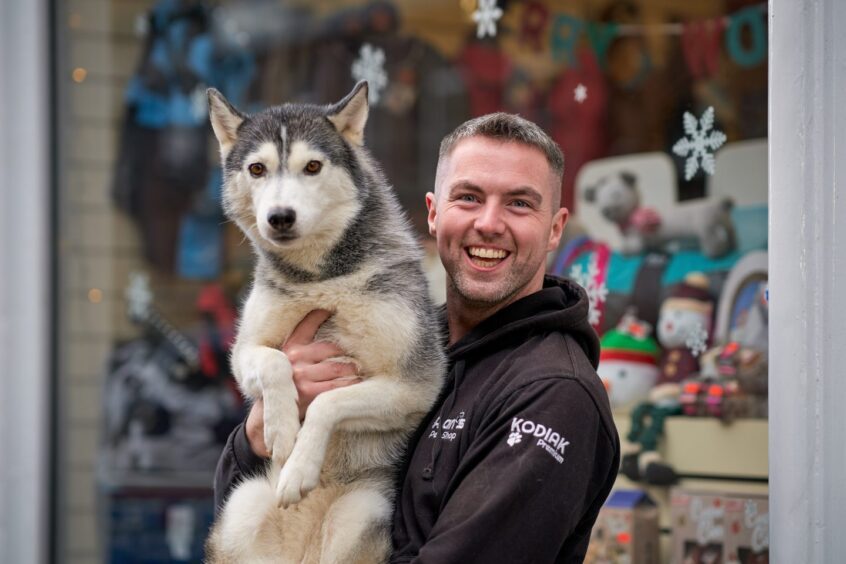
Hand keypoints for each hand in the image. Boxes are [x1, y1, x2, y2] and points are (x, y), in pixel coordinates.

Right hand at [244, 309, 360, 457]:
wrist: (269, 420)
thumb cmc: (287, 384)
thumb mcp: (289, 358)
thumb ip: (304, 336)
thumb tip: (325, 308)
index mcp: (288, 347)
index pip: (308, 324)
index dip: (322, 313)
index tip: (336, 306)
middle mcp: (292, 359)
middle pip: (329, 348)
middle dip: (346, 350)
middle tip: (365, 349)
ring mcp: (300, 376)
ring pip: (336, 367)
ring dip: (352, 369)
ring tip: (361, 368)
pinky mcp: (308, 394)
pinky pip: (336, 387)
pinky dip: (350, 385)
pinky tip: (358, 383)